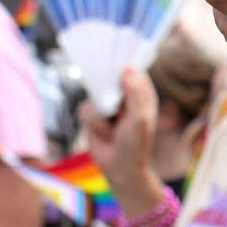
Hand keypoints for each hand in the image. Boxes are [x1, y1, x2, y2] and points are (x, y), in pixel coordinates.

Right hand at [79, 66, 162, 213]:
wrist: (120, 167)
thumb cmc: (136, 144)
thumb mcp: (139, 117)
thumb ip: (134, 92)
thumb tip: (127, 67)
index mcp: (142, 93)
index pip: (132, 70)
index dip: (123, 65)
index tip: (115, 59)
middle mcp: (124, 96)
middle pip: (108, 78)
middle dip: (106, 89)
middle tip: (112, 102)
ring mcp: (108, 104)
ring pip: (94, 95)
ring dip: (102, 115)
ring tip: (113, 129)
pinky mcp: (93, 114)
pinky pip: (85, 109)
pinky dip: (94, 123)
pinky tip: (104, 133)